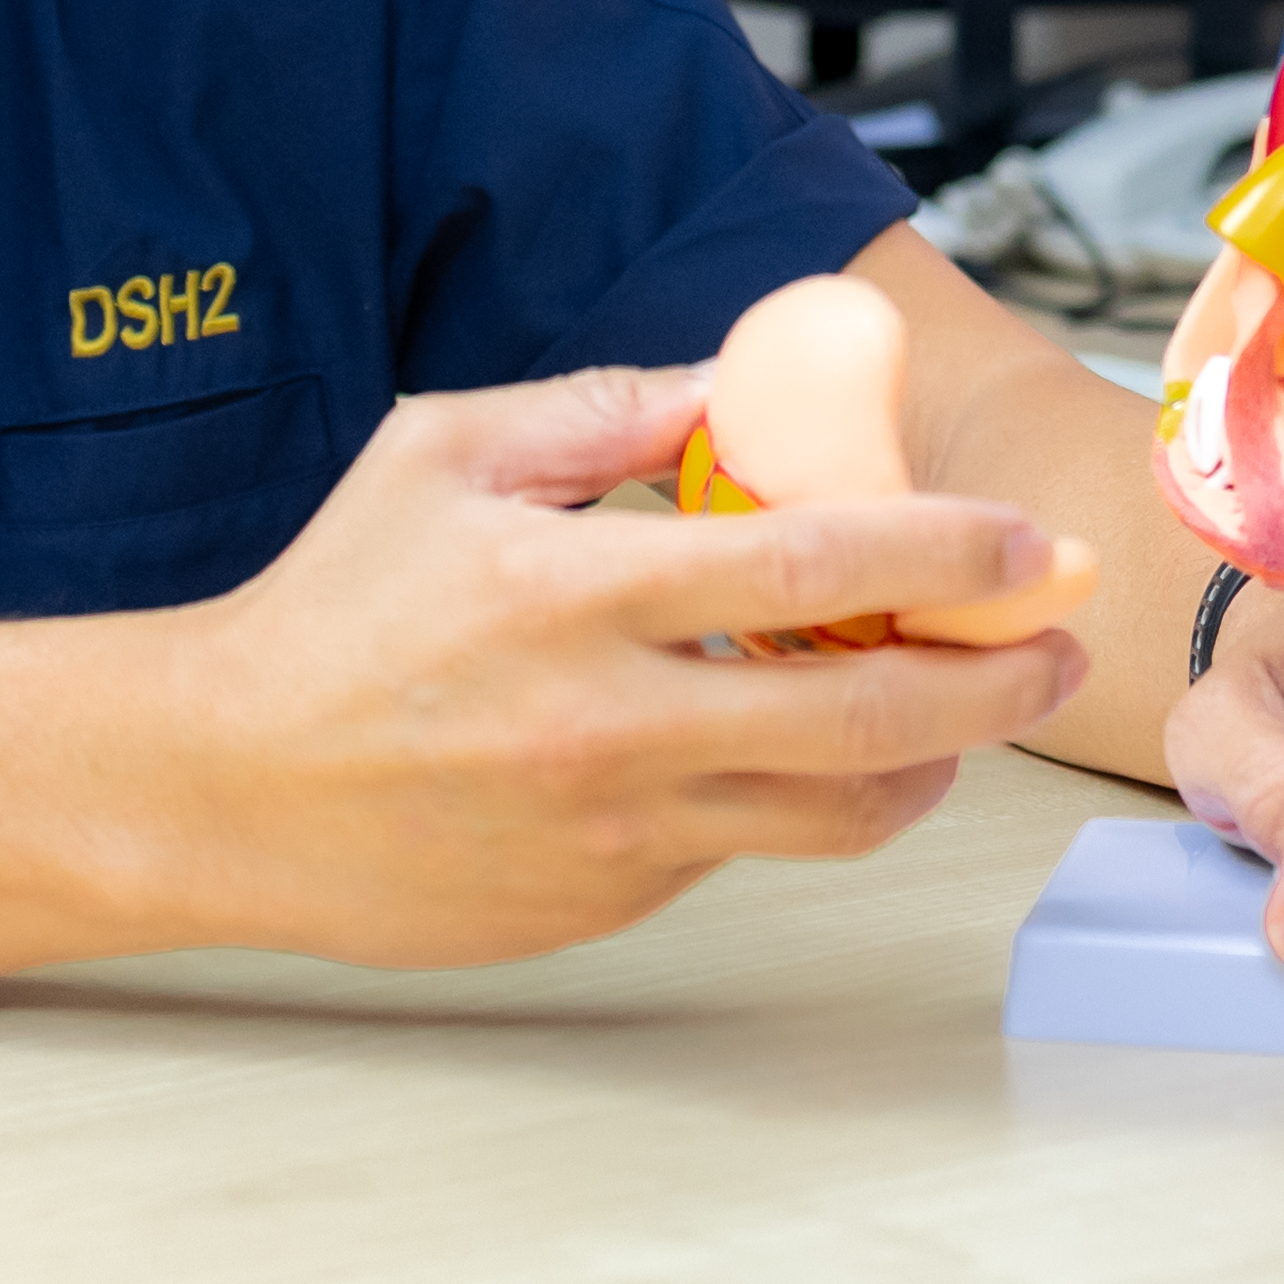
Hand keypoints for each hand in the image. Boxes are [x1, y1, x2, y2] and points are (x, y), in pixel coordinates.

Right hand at [168, 366, 1090, 970]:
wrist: (224, 785)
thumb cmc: (333, 604)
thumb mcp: (449, 452)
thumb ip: (608, 410)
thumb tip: (744, 380)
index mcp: (572, 593)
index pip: (809, 573)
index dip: (945, 556)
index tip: (1028, 544)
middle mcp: (607, 725)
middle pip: (870, 722)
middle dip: (999, 680)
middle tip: (1059, 644)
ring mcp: (615, 833)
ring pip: (836, 814)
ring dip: (930, 758)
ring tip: (961, 701)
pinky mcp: (609, 903)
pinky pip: (744, 847)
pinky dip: (796, 792)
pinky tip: (797, 741)